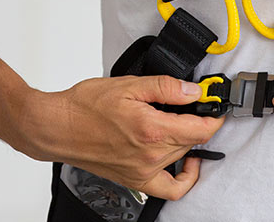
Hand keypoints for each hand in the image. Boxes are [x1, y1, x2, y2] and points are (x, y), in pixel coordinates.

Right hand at [33, 75, 225, 200]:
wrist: (57, 128)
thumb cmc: (84, 107)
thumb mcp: (129, 85)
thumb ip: (166, 87)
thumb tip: (192, 91)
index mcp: (152, 130)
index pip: (201, 130)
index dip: (215, 117)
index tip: (216, 108)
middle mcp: (150, 155)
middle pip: (193, 142)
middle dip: (198, 123)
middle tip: (195, 108)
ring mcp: (143, 171)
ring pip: (182, 157)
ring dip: (188, 142)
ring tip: (182, 125)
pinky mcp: (135, 179)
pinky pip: (170, 189)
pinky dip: (184, 178)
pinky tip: (185, 163)